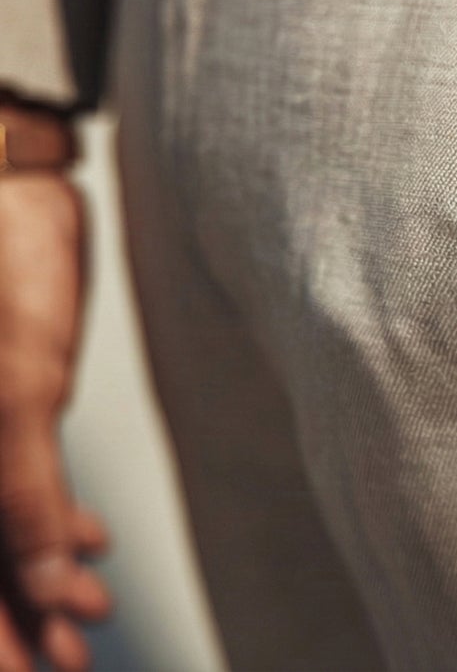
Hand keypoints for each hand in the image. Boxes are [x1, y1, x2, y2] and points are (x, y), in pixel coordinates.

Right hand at [0, 102, 110, 671]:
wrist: (9, 186)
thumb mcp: (15, 387)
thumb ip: (26, 489)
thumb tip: (53, 575)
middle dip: (11, 629)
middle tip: (63, 669)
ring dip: (36, 588)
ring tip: (84, 630)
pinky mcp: (7, 407)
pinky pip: (19, 487)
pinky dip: (54, 526)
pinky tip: (94, 554)